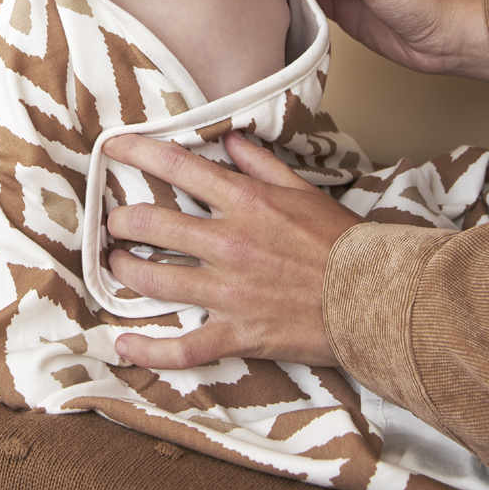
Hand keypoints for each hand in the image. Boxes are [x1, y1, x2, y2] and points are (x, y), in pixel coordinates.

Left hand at [103, 130, 357, 369]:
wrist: (376, 297)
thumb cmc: (343, 242)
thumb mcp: (302, 189)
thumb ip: (261, 164)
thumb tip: (230, 140)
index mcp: (245, 202)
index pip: (178, 167)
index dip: (137, 153)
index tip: (112, 148)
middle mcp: (229, 242)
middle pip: (152, 225)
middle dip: (122, 222)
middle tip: (114, 223)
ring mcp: (230, 290)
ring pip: (156, 280)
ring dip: (125, 271)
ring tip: (114, 266)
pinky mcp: (239, 333)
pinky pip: (184, 347)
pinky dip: (150, 349)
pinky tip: (124, 344)